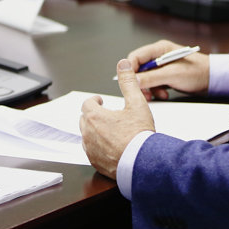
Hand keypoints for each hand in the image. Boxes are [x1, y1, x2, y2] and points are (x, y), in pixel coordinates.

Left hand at [80, 59, 155, 178]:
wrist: (143, 163)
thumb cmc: (140, 136)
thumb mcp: (136, 103)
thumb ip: (128, 82)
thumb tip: (123, 65)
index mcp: (95, 117)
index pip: (87, 104)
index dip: (94, 101)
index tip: (101, 101)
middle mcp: (88, 134)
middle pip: (84, 120)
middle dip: (93, 115)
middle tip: (105, 115)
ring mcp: (90, 150)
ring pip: (87, 137)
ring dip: (95, 132)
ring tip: (110, 131)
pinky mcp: (95, 163)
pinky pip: (92, 152)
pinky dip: (98, 147)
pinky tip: (111, 147)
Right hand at [128, 40, 208, 100]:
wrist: (213, 79)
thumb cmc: (198, 71)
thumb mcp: (172, 75)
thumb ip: (151, 77)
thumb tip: (133, 81)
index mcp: (159, 49)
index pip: (135, 57)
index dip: (130, 70)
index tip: (129, 83)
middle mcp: (159, 56)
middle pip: (139, 69)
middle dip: (140, 82)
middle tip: (144, 93)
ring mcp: (162, 66)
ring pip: (145, 78)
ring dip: (149, 88)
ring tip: (159, 94)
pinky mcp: (166, 76)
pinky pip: (153, 83)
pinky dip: (156, 90)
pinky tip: (164, 94)